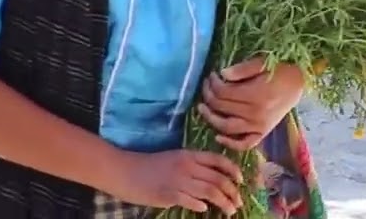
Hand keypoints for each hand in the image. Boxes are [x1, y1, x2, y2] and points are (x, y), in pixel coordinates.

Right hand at [105, 149, 242, 213]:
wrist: (125, 170)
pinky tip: (204, 209)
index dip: (233, 170)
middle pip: (218, 178)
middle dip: (232, 192)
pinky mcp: (168, 194)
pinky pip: (191, 200)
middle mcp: (187, 166)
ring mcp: (178, 180)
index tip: (241, 180)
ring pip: (210, 191)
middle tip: (238, 202)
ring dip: (223, 202)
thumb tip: (212, 181)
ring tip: (230, 210)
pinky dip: (201, 206)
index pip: (218, 160)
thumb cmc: (150, 166)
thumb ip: (194, 167)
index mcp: (190, 155)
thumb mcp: (175, 159)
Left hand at [198, 57, 304, 150]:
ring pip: (227, 127)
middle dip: (209, 95)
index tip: (211, 76)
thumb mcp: (263, 63)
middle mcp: (255, 113)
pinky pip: (244, 144)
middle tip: (206, 86)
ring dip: (211, 118)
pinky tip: (218, 136)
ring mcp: (259, 126)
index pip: (223, 92)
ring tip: (202, 108)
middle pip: (222, 107)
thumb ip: (243, 69)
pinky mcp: (263, 132)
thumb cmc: (281, 70)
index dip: (213, 84)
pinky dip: (230, 143)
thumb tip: (222, 74)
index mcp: (255, 95)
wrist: (299, 82)